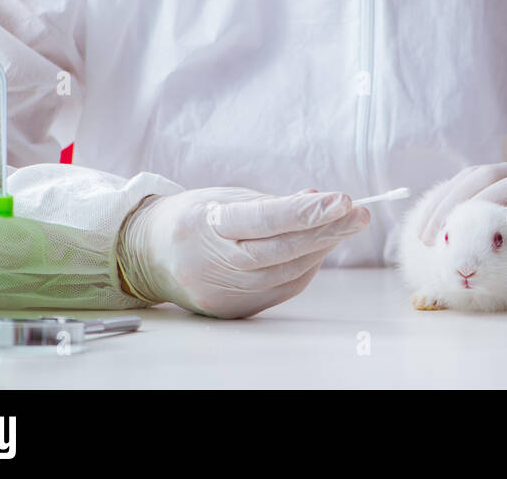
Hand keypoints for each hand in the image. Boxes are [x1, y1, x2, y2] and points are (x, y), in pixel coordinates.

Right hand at [117, 186, 369, 318]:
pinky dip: (304, 267)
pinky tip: (316, 249)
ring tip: (343, 225)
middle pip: (281, 251)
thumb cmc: (193, 217)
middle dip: (326, 232)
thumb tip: (321, 202)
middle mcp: (212, 263)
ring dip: (320, 249)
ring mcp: (222, 292)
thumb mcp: (225, 196)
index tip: (343, 201)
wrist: (148, 254)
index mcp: (206, 223)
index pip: (265, 220)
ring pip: (286, 273)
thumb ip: (273, 202)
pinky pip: (281, 289)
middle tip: (359, 214)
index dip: (306, 212)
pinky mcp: (232, 309)